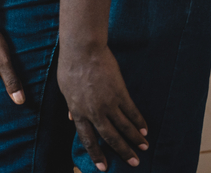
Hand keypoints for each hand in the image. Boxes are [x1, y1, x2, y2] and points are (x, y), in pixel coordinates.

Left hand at [58, 44, 147, 169]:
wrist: (82, 49)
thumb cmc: (70, 66)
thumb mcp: (65, 89)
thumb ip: (71, 105)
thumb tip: (71, 117)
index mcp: (78, 111)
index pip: (87, 139)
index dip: (96, 154)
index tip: (103, 167)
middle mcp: (93, 111)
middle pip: (110, 137)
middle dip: (123, 151)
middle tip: (134, 162)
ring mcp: (107, 103)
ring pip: (123, 127)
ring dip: (135, 139)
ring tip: (144, 147)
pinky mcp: (119, 92)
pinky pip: (131, 111)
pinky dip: (139, 121)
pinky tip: (145, 129)